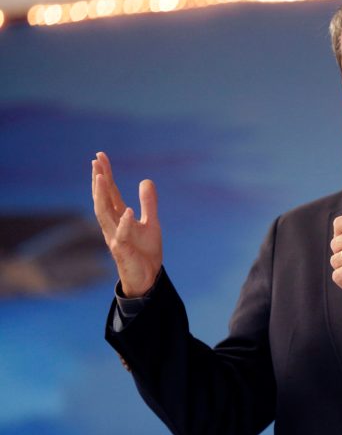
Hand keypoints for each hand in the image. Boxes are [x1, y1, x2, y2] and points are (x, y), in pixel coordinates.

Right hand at [92, 152, 161, 297]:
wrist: (147, 278)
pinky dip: (125, 223)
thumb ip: (148, 203)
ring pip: (105, 215)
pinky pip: (122, 236)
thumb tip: (146, 180)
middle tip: (96, 161)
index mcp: (119, 217)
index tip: (99, 156)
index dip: (105, 175)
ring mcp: (115, 237)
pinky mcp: (123, 251)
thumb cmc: (144, 251)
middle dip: (99, 180)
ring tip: (103, 177)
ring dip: (103, 196)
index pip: (110, 193)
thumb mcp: (151, 223)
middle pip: (103, 199)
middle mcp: (112, 225)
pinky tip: (128, 211)